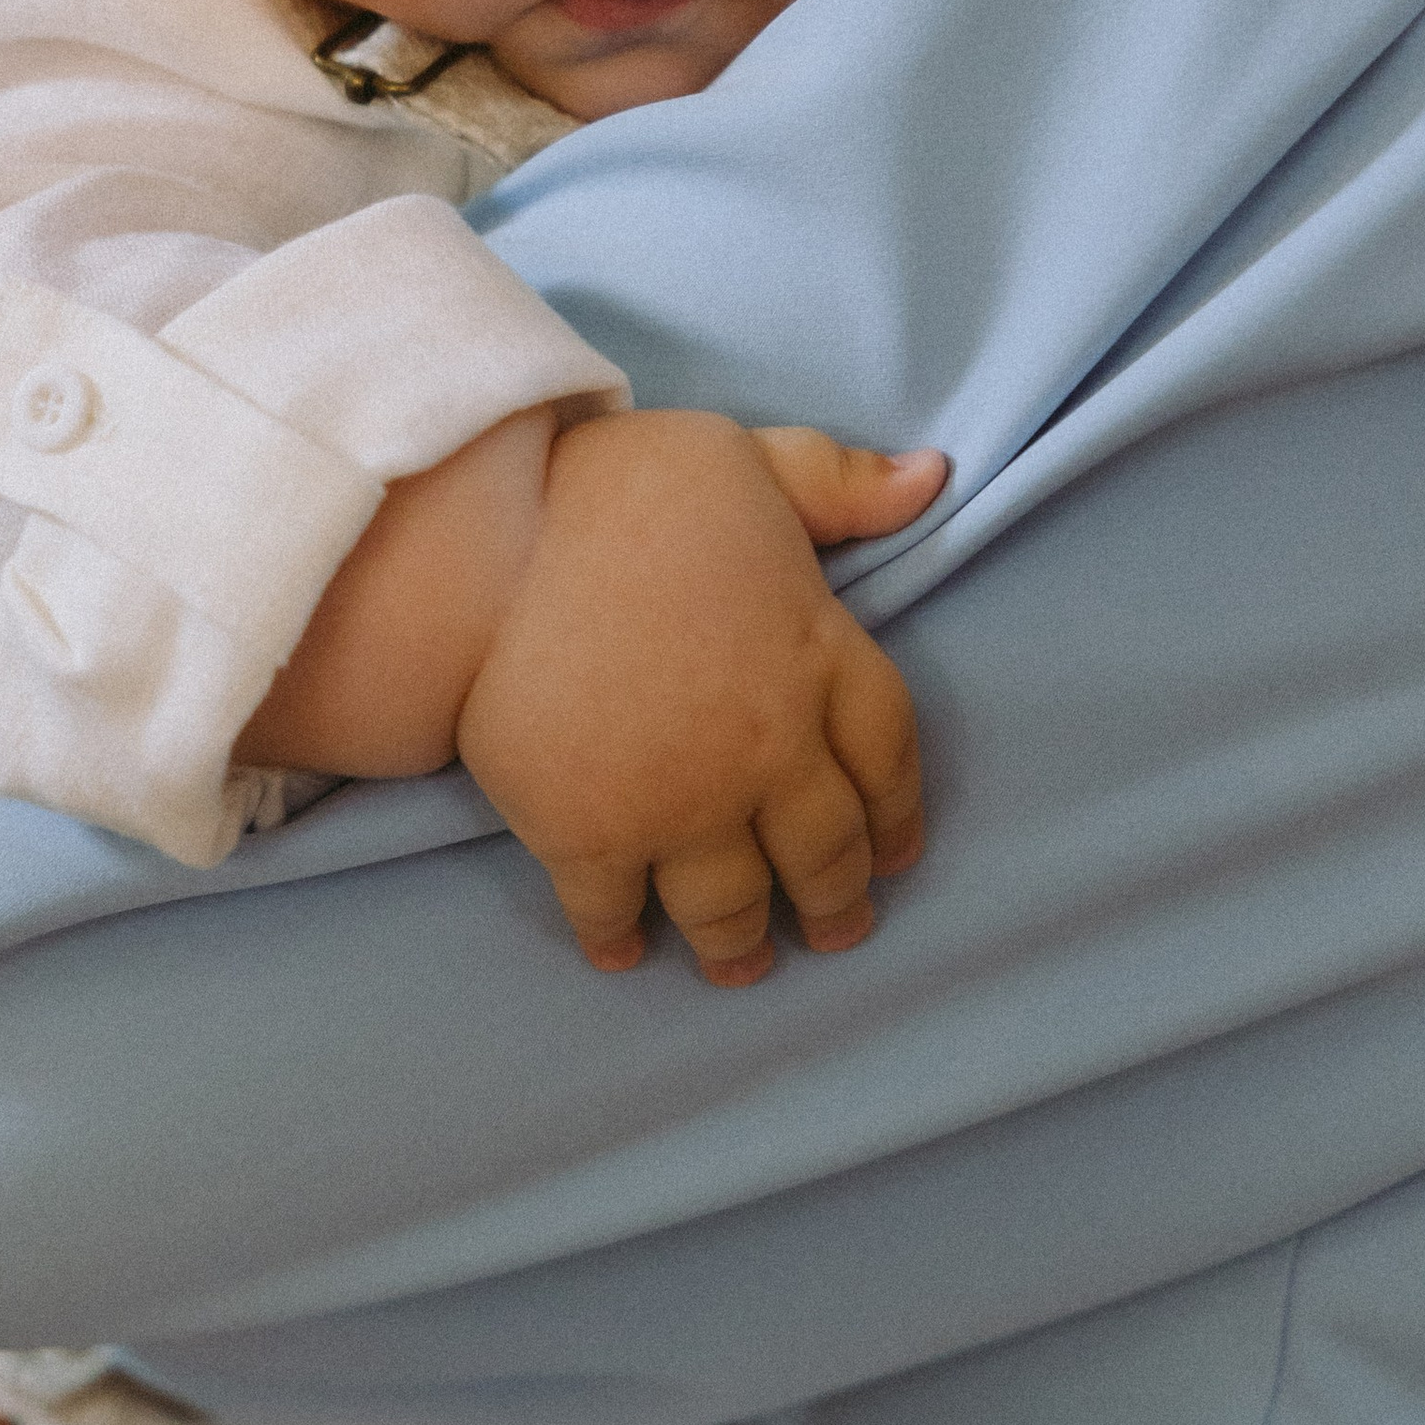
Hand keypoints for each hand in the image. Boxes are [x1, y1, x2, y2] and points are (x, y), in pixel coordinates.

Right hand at [456, 410, 939, 987]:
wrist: (490, 546)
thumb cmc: (621, 490)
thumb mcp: (750, 458)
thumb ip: (838, 482)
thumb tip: (934, 476)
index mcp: (816, 656)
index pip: (889, 755)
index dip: (897, 813)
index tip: (895, 853)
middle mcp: (767, 750)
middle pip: (824, 851)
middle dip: (834, 902)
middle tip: (835, 932)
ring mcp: (680, 804)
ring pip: (732, 903)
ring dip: (740, 946)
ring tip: (743, 966)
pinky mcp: (588, 836)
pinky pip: (615, 910)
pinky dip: (621, 941)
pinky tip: (625, 954)